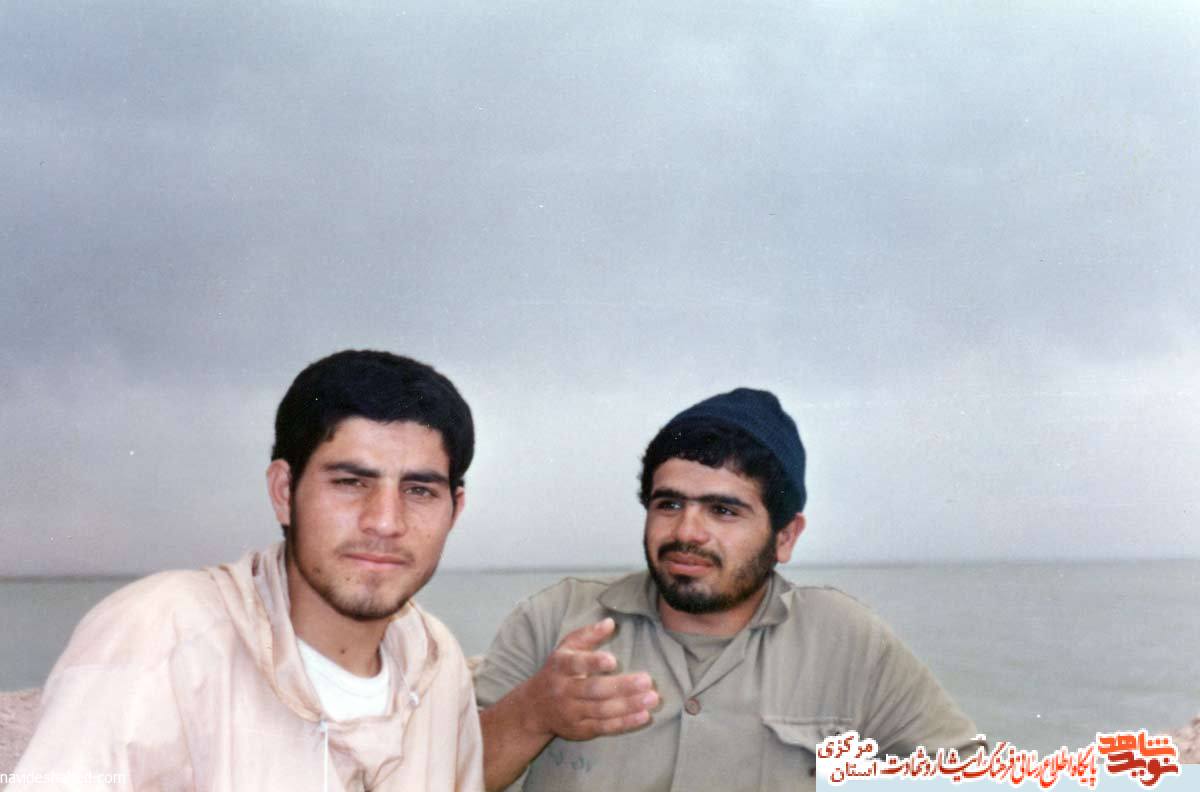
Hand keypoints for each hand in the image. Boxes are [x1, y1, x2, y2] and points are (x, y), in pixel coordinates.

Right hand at [522, 617, 658, 740]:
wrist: (533, 708)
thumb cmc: (557, 672)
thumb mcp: (565, 649)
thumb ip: (587, 635)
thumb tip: (610, 622)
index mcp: (561, 667)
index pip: (576, 664)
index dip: (593, 663)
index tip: (613, 661)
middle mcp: (564, 691)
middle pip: (594, 690)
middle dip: (622, 686)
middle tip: (647, 680)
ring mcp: (571, 712)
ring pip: (602, 710)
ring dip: (629, 705)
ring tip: (652, 698)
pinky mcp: (580, 730)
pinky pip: (604, 727)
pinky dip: (625, 723)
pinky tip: (643, 716)